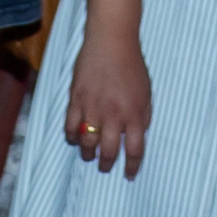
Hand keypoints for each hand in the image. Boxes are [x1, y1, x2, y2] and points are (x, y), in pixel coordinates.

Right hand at [62, 20, 150, 173]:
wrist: (112, 41)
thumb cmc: (132, 66)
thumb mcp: (147, 93)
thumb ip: (143, 117)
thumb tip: (137, 136)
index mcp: (135, 114)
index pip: (135, 150)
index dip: (132, 167)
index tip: (129, 175)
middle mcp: (114, 115)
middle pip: (109, 151)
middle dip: (107, 164)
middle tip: (105, 167)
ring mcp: (93, 108)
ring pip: (87, 143)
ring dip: (88, 154)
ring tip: (89, 155)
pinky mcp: (76, 99)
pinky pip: (70, 127)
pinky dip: (72, 137)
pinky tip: (75, 139)